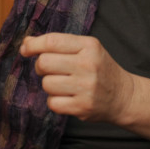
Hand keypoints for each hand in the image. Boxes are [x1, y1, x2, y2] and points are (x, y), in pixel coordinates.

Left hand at [20, 33, 135, 123]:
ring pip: (46, 84)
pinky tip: (67, 97)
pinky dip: (55, 101)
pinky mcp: (82, 107)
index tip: (26, 49)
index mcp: (89, 46)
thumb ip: (59, 44)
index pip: (52, 41)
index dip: (33, 45)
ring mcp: (86, 87)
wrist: (123, 96)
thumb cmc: (100, 69)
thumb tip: (26, 43)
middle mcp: (88, 65)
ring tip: (63, 85)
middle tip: (51, 70)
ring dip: (50, 85)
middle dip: (41, 66)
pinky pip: (52, 103)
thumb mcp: (87, 49)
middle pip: (44, 62)